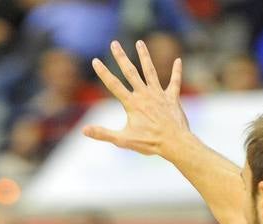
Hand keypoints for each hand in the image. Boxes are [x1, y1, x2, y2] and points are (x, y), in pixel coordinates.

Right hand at [83, 40, 188, 157]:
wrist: (175, 143)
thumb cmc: (149, 143)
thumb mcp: (123, 140)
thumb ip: (103, 133)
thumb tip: (84, 130)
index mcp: (132, 104)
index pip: (114, 85)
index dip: (103, 72)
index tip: (95, 60)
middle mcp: (144, 95)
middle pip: (130, 72)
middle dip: (121, 57)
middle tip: (114, 43)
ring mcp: (159, 95)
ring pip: (150, 71)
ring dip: (144, 56)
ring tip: (140, 42)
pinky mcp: (172, 98)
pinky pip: (174, 82)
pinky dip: (176, 71)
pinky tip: (178, 61)